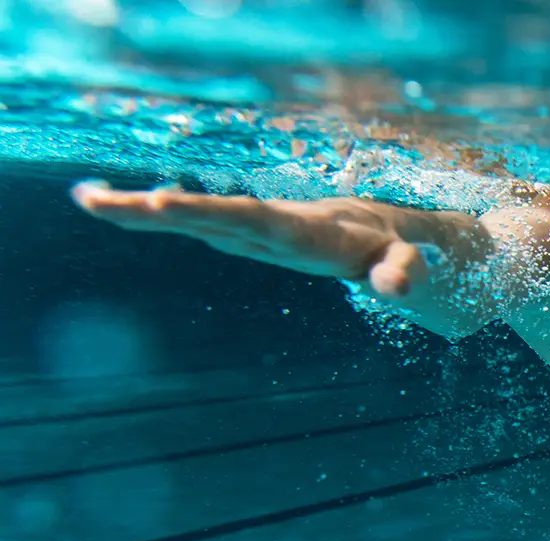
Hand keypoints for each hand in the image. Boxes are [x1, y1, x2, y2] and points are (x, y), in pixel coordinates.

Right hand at [70, 182, 426, 296]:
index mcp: (315, 231)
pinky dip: (169, 216)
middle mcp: (282, 224)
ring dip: (149, 210)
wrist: (403, 234)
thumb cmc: (407, 254)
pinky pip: (209, 226)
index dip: (212, 211)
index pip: (258, 219)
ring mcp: (266, 230)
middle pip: (217, 214)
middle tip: (96, 200)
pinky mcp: (256, 236)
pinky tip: (125, 209)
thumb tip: (398, 286)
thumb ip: (404, 272)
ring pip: (205, 218)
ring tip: (91, 199)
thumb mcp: (412, 266)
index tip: (164, 202)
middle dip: (161, 209)